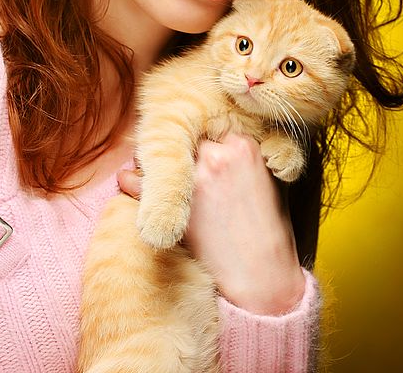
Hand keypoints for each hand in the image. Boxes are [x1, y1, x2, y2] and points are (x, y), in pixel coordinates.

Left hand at [117, 134, 305, 315]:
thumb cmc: (269, 228)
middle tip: (184, 168)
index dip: (204, 144)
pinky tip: (132, 183)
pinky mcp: (176, 201)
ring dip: (161, 166)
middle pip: (187, 139)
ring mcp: (196, 176)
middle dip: (184, 152)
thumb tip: (217, 145)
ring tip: (165, 180)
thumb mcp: (270, 181)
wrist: (262, 273)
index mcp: (245, 144)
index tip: (200, 153)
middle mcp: (218, 154)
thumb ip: (245, 156)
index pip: (212, 129)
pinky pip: (140, 182)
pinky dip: (134, 183)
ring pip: (165, 157)